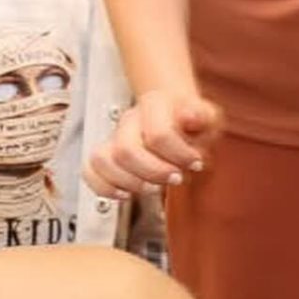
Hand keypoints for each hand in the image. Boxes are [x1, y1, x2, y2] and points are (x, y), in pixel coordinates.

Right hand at [83, 89, 223, 197]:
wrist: (177, 115)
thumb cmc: (191, 121)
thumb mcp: (208, 115)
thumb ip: (202, 116)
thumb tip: (190, 116)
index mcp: (153, 105)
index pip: (157, 134)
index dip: (179, 155)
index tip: (195, 163)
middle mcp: (129, 120)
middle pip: (126, 150)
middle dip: (154, 172)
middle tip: (175, 178)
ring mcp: (115, 138)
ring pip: (102, 160)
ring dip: (129, 181)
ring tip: (153, 188)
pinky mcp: (106, 156)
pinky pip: (90, 171)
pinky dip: (104, 186)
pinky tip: (125, 194)